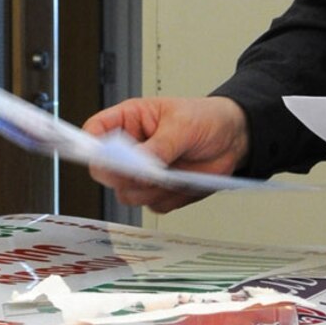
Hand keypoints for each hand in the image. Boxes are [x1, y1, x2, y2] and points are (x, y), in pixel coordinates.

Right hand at [83, 96, 249, 212]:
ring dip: (150, 190)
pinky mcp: (159, 191)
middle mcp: (130, 150)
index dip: (89, 147)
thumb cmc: (206, 119)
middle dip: (123, 176)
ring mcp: (143, 173)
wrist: (235, 138)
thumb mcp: (182, 125)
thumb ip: (159, 146)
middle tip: (145, 173)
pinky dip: (170, 199)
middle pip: (105, 172)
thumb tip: (140, 164)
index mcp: (128, 122)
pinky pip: (154, 205)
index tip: (101, 158)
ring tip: (175, 175)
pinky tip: (185, 183)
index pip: (95, 133)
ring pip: (128, 193)